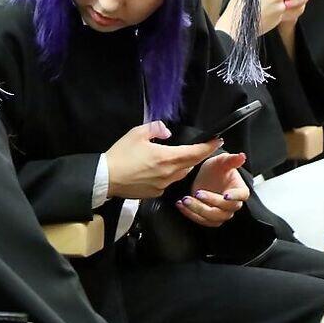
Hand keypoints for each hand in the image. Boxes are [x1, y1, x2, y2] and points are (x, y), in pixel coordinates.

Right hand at [105, 122, 223, 198]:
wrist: (105, 178)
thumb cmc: (120, 155)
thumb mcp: (137, 133)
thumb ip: (156, 128)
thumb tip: (166, 132)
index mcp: (166, 157)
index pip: (195, 152)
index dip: (208, 147)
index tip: (218, 141)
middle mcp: (168, 174)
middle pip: (189, 164)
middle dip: (194, 156)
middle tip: (194, 148)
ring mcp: (162, 186)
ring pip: (179, 174)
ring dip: (180, 166)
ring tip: (172, 158)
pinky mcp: (154, 193)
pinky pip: (167, 183)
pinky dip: (167, 175)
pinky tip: (155, 171)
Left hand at [177, 152, 249, 227]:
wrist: (203, 177)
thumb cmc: (215, 169)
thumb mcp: (221, 161)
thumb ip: (231, 159)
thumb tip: (242, 156)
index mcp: (240, 190)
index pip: (242, 195)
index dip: (235, 196)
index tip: (225, 195)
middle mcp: (233, 204)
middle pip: (225, 208)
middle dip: (210, 201)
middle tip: (197, 193)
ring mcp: (222, 213)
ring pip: (212, 217)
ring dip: (198, 210)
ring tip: (185, 199)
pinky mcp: (210, 219)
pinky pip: (202, 221)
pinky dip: (190, 214)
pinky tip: (181, 204)